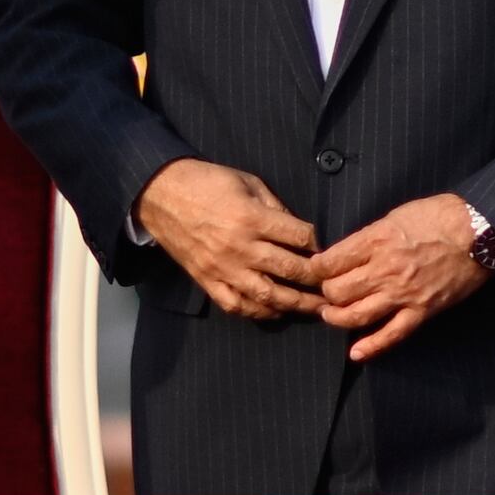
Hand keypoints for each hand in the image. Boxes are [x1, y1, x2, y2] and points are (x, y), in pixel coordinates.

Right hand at [132, 158, 319, 320]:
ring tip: (316, 309)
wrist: (159, 195)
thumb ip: (275, 206)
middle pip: (291, 270)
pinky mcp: (207, 280)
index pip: (300, 238)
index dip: (319, 244)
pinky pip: (236, 305)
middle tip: (334, 286)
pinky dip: (259, 312)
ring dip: (296, 304)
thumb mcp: (246, 181)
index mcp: (251, 218)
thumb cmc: (205, 182)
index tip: (327, 250)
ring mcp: (223, 268)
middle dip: (317, 280)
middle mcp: (240, 247)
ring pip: (268, 295)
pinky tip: (275, 312)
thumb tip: (300, 231)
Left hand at [308, 194, 489, 361]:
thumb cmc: (438, 216)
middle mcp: (384, 270)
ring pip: (356, 316)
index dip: (316, 268)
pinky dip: (371, 347)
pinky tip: (355, 353)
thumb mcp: (395, 216)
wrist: (479, 233)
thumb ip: (369, 237)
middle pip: (337, 291)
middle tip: (326, 291)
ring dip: (337, 318)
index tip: (316, 269)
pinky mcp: (421, 311)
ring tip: (331, 314)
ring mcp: (403, 294)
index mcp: (375, 241)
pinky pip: (391, 335)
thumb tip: (347, 253)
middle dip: (325, 293)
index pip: (329, 262)